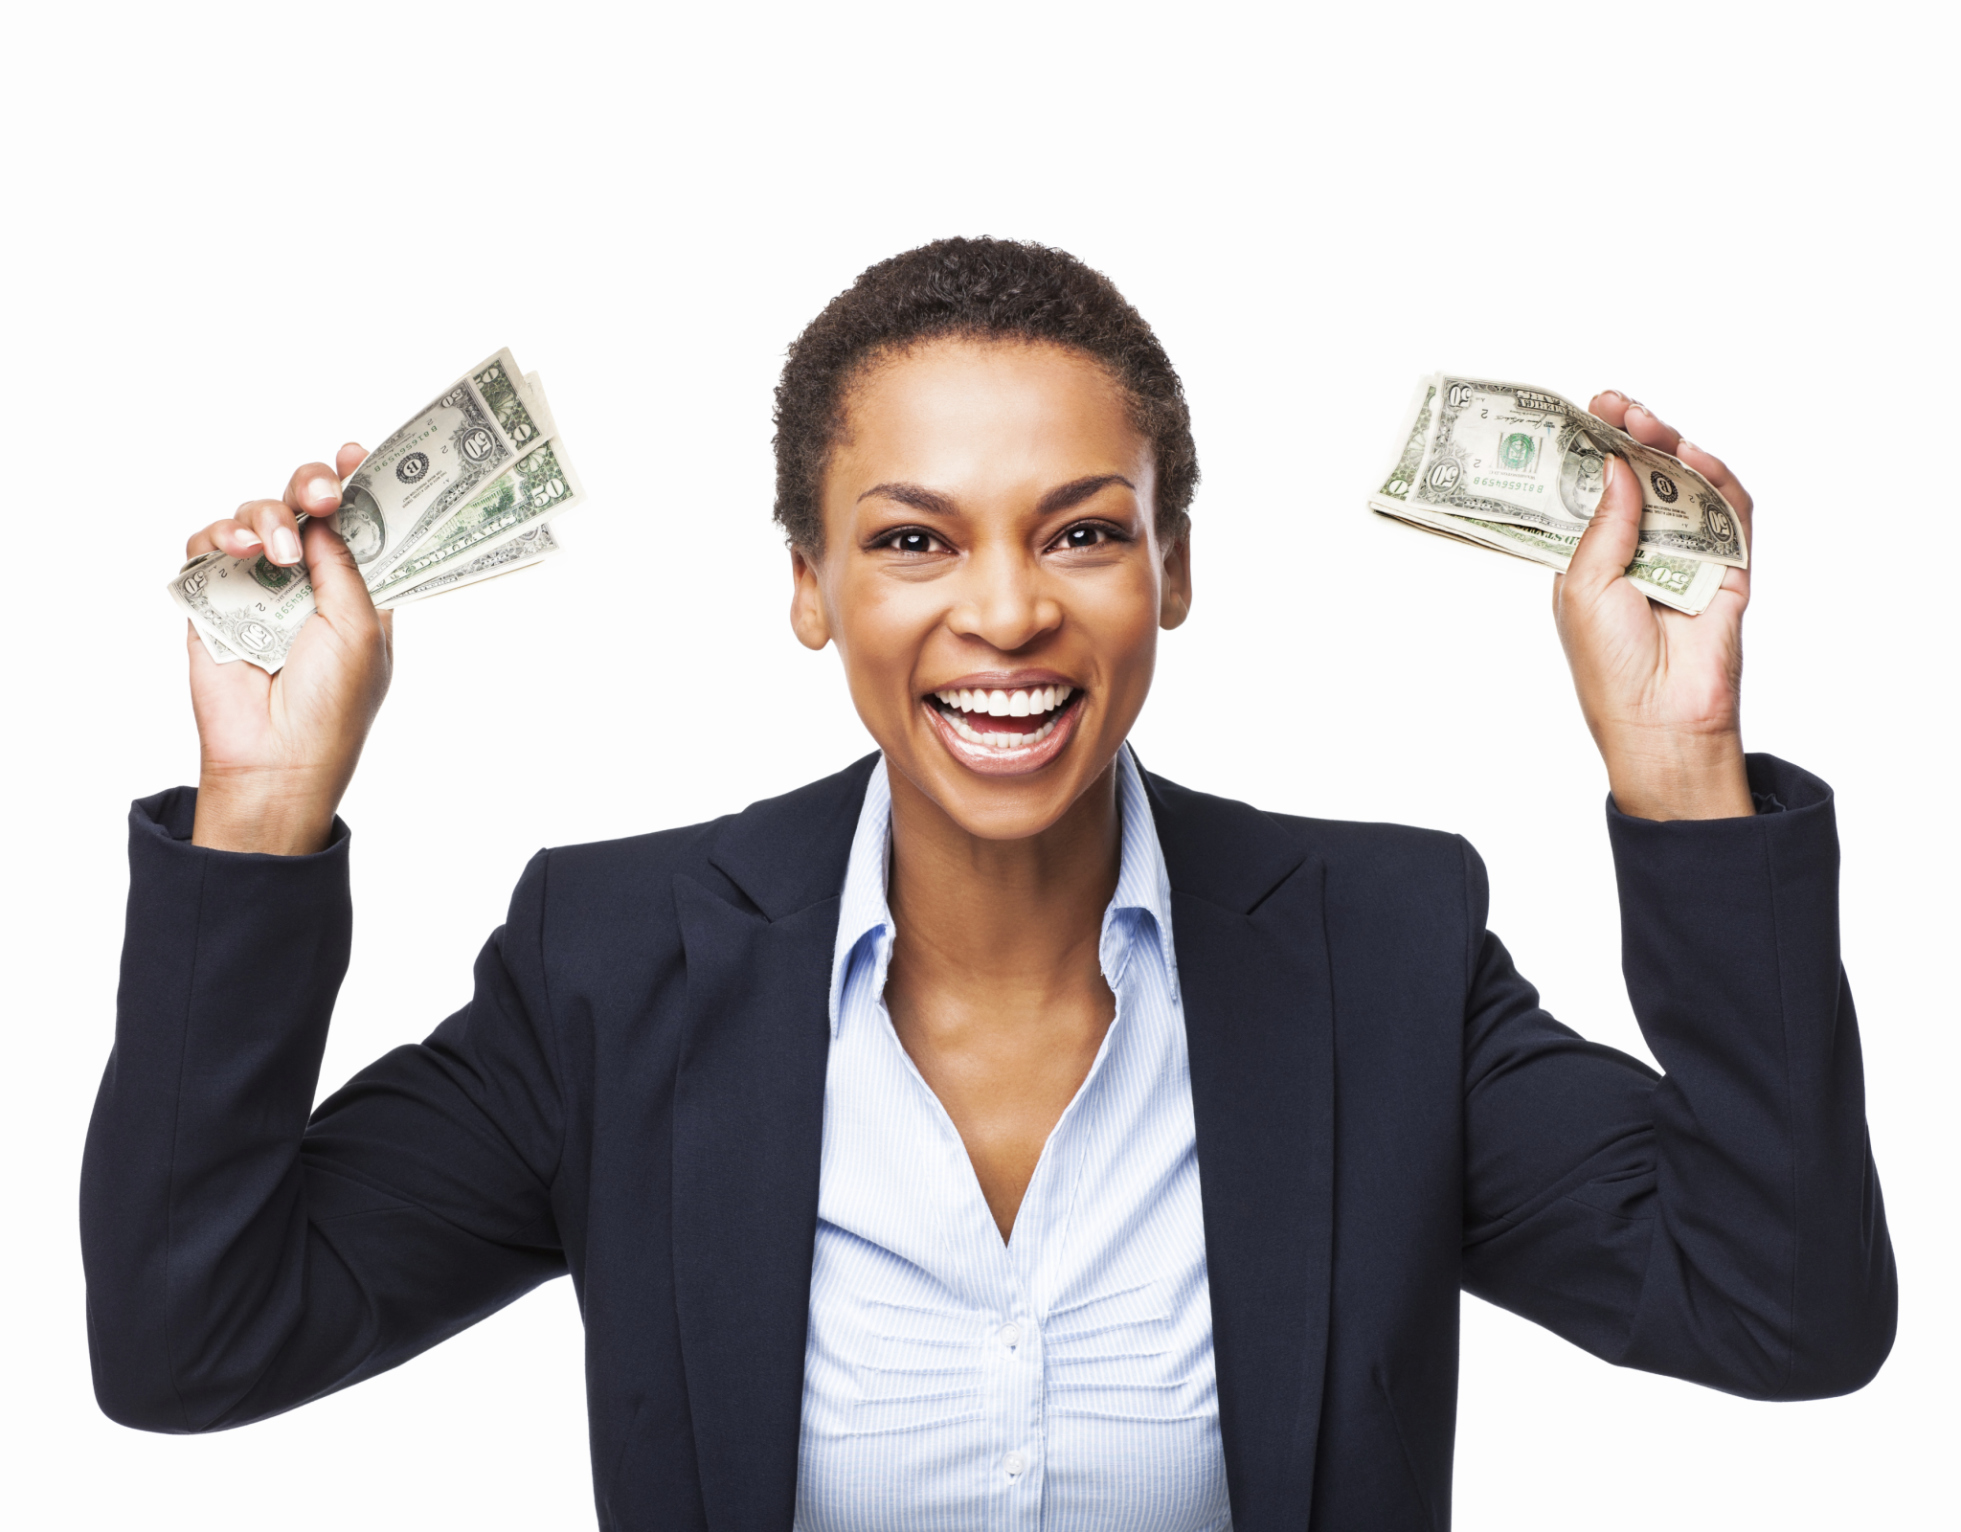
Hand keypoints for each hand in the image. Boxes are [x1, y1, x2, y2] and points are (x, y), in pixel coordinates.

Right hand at [185, 445, 392, 853]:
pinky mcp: (213, 598)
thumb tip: (325, 515)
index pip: (357, 520)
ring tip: (275, 548)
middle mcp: (308, 579)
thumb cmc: (332, 705)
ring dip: (266, 514)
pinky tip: (240, 549)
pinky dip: (219, 535)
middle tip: (321, 494)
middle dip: (310, 485)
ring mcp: (259, 585)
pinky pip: (207, 545)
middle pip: (303, 504)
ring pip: (255, 514)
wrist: (276, 757)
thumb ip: (344, 565)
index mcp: (357, 586)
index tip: (355, 454)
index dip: (357, 483)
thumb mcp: (361, 629)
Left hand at [1553, 394, 1754, 820]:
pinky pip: (1729, 515)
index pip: (1596, 489)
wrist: (1659, 719)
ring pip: (1687, 487)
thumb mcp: (1582, 586)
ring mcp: (1686, 556)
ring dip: (1670, 449)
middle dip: (1632, 437)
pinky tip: (1693, 458)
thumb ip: (1603, 524)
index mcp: (1594, 558)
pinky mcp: (1729, 567)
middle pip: (1644, 478)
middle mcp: (1640, 551)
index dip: (1592, 449)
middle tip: (1617, 404)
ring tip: (1648, 423)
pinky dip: (1717, 482)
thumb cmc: (1609, 665)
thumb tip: (1614, 465)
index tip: (1585, 412)